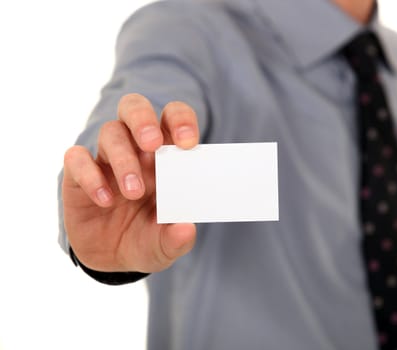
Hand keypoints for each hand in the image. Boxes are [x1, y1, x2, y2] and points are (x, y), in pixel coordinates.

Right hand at [62, 94, 199, 272]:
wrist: (112, 260)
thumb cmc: (147, 238)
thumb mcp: (166, 246)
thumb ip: (177, 238)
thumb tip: (186, 229)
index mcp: (165, 154)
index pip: (173, 118)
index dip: (181, 121)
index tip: (188, 143)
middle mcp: (135, 149)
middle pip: (134, 108)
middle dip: (143, 120)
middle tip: (153, 145)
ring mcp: (106, 159)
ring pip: (110, 132)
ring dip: (123, 159)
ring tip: (133, 192)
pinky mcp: (78, 175)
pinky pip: (77, 158)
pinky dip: (90, 175)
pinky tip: (104, 200)